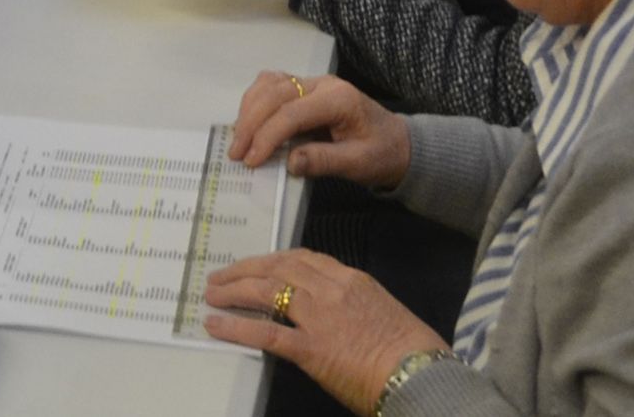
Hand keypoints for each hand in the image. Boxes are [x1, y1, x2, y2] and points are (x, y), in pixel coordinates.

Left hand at [202, 248, 441, 409]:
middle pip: (277, 267)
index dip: (273, 259)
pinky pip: (265, 332)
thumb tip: (329, 313)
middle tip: (221, 276)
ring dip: (233, 291)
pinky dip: (236, 326)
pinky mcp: (310, 348)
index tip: (256, 264)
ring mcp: (319, 317)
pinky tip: (216, 325)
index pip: (302, 258)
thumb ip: (351, 305)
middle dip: (245, 269)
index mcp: (351, 279)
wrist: (422, 375)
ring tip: (212, 295)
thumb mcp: (382, 312)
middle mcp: (330, 289)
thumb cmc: (411, 351)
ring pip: (266, 291)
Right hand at [228, 72, 411, 183]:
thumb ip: (325, 161)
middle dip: (251, 123)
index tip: (252, 161)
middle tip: (237, 152)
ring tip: (239, 139)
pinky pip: (273, 85)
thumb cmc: (380, 154)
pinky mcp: (305, 88)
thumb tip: (289, 162)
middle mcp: (322, 84)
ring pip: (270, 83)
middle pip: (275, 93)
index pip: (292, 113)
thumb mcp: (359, 164)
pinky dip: (255, 101)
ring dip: (249, 109)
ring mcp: (312, 83)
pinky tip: (249, 122)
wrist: (397, 143)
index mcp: (338, 99)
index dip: (268, 136)